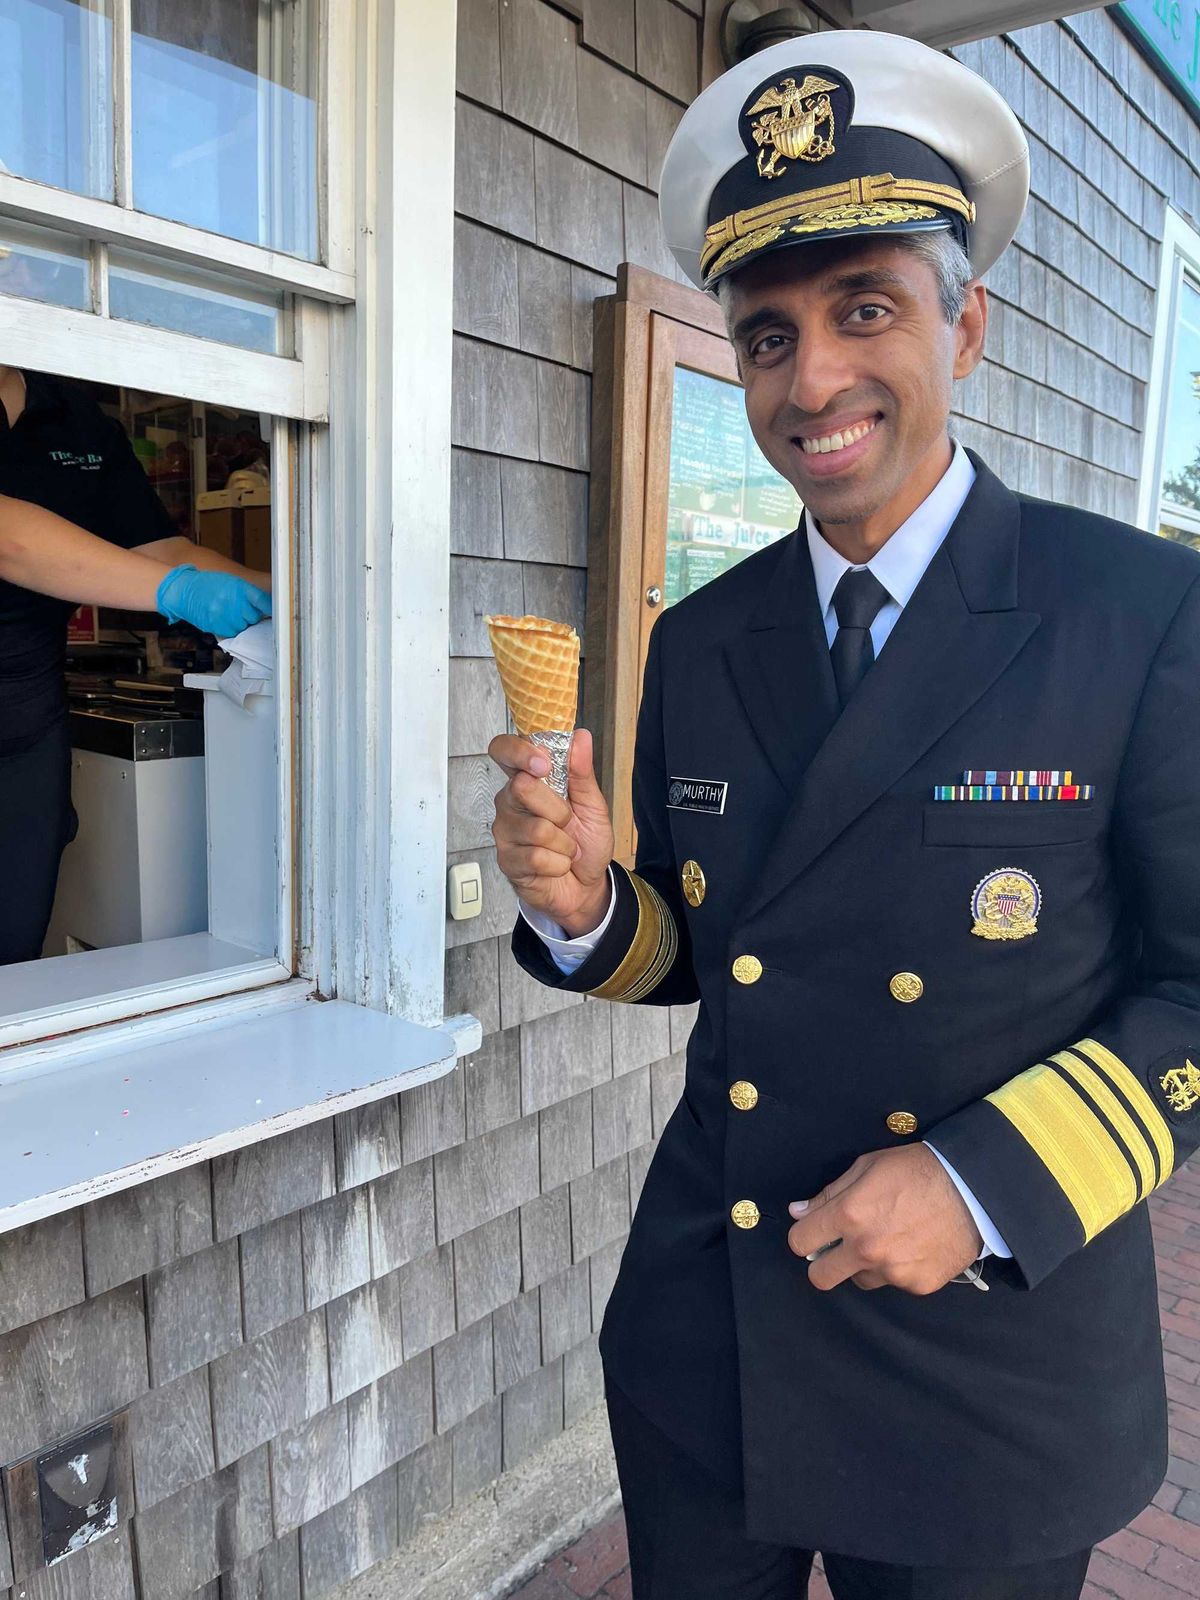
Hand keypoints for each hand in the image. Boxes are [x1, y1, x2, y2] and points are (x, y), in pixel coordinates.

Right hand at [156, 565, 271, 637]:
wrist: (183, 591)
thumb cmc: (207, 584)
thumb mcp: (230, 582)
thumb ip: (247, 593)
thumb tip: (265, 606)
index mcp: (240, 588)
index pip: (263, 601)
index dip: (270, 608)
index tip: (276, 612)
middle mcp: (235, 603)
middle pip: (255, 617)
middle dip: (252, 615)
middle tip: (243, 610)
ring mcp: (226, 616)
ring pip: (244, 627)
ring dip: (241, 623)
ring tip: (230, 613)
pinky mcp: (217, 627)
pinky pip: (232, 633)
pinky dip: (231, 629)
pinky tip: (224, 620)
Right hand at [489, 727, 614, 934]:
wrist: (585, 886)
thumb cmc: (585, 842)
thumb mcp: (592, 805)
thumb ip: (582, 773)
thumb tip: (580, 737)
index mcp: (528, 779)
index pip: (504, 750)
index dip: (519, 751)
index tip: (543, 762)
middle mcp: (510, 801)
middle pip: (523, 787)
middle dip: (559, 810)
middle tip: (568, 823)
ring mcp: (505, 831)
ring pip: (537, 828)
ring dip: (564, 843)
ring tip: (565, 849)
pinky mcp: (507, 860)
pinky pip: (537, 857)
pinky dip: (559, 863)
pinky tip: (556, 865)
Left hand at [786, 1145, 983, 1294]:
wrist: (973, 1190)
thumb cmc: (917, 1170)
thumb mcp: (867, 1167)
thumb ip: (829, 1194)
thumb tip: (799, 1212)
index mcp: (849, 1215)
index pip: (800, 1242)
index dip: (804, 1234)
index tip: (814, 1231)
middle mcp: (867, 1249)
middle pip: (820, 1277)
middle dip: (822, 1263)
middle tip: (837, 1248)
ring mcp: (893, 1272)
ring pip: (858, 1280)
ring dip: (862, 1265)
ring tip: (885, 1239)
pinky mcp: (917, 1285)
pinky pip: (893, 1283)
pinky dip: (895, 1269)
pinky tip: (911, 1246)